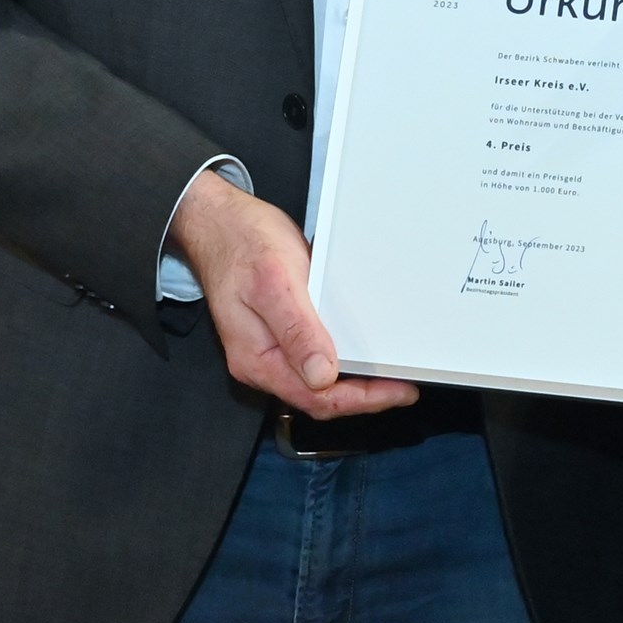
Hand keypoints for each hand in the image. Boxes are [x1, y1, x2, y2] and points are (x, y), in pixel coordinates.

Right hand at [169, 170, 420, 421]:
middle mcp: (262, 362)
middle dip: (364, 396)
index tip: (398, 391)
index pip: (317, 398)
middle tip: (403, 386)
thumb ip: (296, 331)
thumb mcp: (275, 283)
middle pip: (319, 397)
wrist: (218, 222)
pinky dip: (341, 362)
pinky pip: (312, 360)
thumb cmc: (242, 245)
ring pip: (317, 383)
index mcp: (258, 360)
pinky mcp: (277, 334)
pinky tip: (360, 352)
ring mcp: (268, 350)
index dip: (362, 400)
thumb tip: (322, 374)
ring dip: (354, 382)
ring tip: (390, 374)